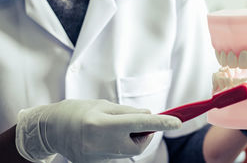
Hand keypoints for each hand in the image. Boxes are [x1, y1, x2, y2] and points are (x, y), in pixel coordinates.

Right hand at [16, 99, 181, 162]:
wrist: (51, 129)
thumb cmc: (77, 111)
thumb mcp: (103, 106)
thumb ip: (127, 113)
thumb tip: (149, 118)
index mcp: (102, 125)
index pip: (139, 124)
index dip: (160, 124)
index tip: (177, 122)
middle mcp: (101, 144)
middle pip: (138, 144)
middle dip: (143, 134)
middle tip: (135, 123)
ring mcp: (98, 158)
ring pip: (129, 151)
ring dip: (130, 139)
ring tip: (113, 128)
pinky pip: (118, 154)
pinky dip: (119, 145)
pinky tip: (103, 137)